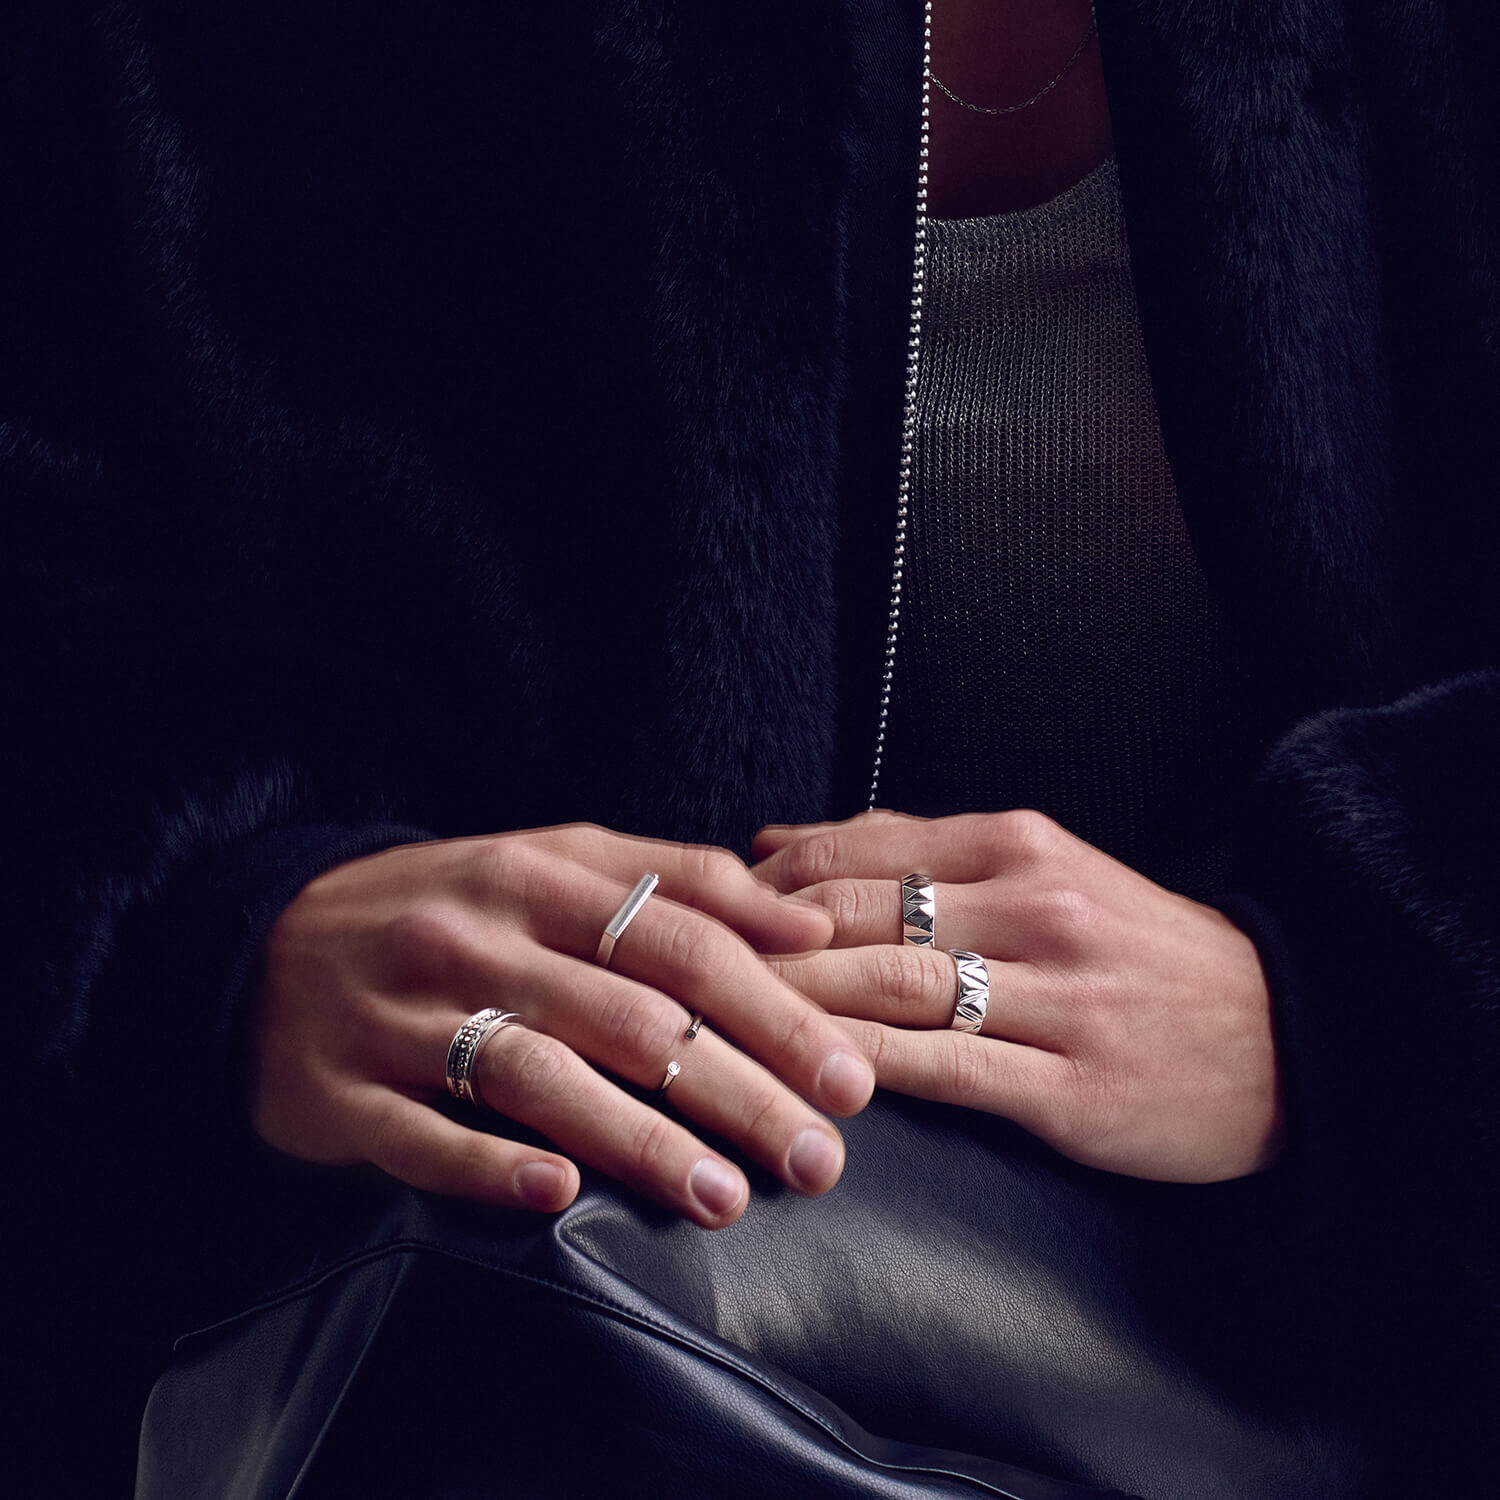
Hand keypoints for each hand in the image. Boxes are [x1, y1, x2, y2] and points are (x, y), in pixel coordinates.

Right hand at [252, 825, 872, 1228]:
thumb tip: (801, 920)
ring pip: (539, 1076)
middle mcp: (476, 937)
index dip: (774, 1007)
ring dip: (639, 1141)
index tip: (847, 1077)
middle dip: (738, 1089)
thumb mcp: (551, 859)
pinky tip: (562, 1195)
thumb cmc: (447, 905)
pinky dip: (493, 1165)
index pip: (682, 937)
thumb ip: (673, 879)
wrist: (265, 936)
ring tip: (724, 1199)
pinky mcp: (341, 1090)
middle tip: (817, 1158)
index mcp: (539, 873)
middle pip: (630, 1014)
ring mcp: (402, 1015)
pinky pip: (422, 1136)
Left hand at [753, 810, 1279, 1182]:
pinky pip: (944, 1069)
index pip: (861, 848)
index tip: (709, 904)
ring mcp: (1056, 997)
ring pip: (890, 987)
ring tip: (717, 1020)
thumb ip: (916, 852)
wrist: (1283, 1034)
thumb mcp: (1044, 872)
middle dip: (760, 941)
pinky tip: (810, 1078)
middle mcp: (1034, 907)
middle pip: (861, 914)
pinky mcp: (1071, 1085)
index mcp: (1020, 845)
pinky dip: (866, 1069)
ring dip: (794, 1003)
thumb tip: (784, 840)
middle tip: (684, 966)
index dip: (769, 878)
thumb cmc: (1140, 953)